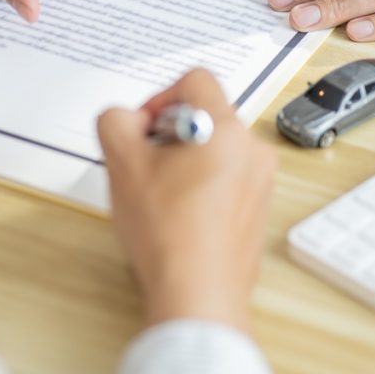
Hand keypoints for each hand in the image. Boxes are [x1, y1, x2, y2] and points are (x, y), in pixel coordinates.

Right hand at [97, 69, 275, 332]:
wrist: (197, 292)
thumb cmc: (167, 232)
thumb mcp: (121, 163)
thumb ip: (114, 121)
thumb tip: (126, 119)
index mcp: (225, 129)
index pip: (195, 80)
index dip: (160, 97)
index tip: (145, 128)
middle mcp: (252, 150)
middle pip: (206, 115)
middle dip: (170, 132)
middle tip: (146, 163)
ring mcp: (260, 181)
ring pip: (216, 148)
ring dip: (185, 159)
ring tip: (161, 193)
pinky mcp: (257, 208)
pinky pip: (227, 178)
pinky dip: (202, 185)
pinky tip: (179, 215)